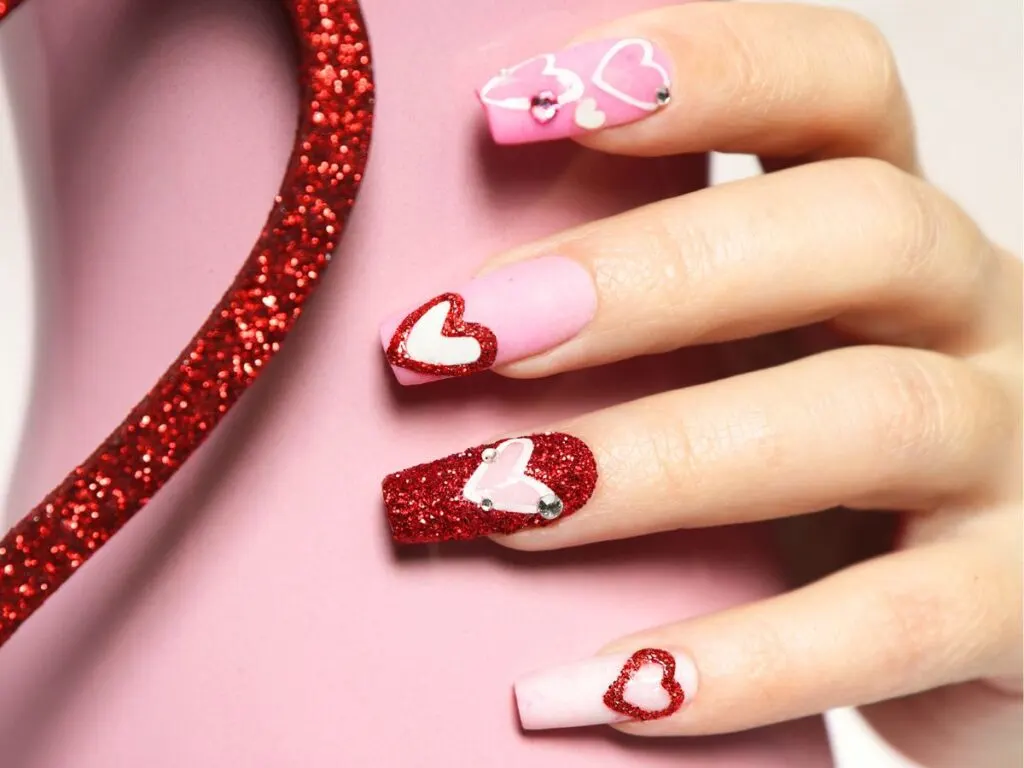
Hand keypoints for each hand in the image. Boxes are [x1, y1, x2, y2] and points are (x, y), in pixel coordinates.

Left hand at [379, 4, 1021, 765]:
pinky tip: (598, 692)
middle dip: (646, 272)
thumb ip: (642, 306)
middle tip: (455, 334)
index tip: (512, 104)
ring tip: (491, 505)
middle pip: (853, 227)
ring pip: (867, 416)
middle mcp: (967, 311)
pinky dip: (741, 659)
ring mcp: (1010, 452)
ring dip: (657, 460)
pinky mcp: (1014, 600)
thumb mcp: (746, 346)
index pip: (833, 83)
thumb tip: (430, 310)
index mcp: (885, 226)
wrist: (974, 601)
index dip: (697, 68)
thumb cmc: (813, 450)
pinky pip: (894, 623)